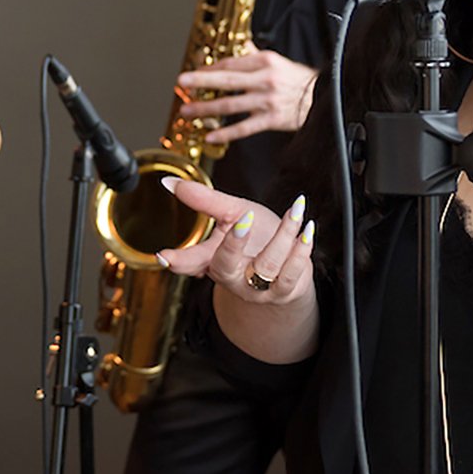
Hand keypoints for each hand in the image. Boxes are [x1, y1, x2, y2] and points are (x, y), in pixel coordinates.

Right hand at [156, 177, 315, 309]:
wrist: (287, 264)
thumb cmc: (256, 237)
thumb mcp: (231, 213)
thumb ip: (204, 201)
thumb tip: (170, 183)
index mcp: (213, 260)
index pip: (190, 262)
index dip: (177, 260)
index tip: (164, 257)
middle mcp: (233, 277)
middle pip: (224, 267)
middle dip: (232, 245)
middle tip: (242, 220)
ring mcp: (257, 288)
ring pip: (266, 265)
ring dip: (283, 235)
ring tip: (296, 211)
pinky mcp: (283, 290)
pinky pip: (291, 273)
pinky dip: (301, 251)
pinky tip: (307, 231)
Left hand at [177, 46, 319, 144]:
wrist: (324, 99)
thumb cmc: (299, 81)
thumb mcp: (278, 62)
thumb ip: (254, 55)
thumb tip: (237, 47)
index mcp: (266, 61)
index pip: (231, 63)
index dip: (209, 68)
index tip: (193, 73)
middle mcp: (265, 79)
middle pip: (227, 80)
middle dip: (201, 82)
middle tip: (182, 82)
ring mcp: (268, 100)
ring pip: (231, 105)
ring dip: (207, 109)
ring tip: (188, 111)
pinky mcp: (272, 119)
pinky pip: (244, 128)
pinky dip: (226, 133)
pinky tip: (210, 135)